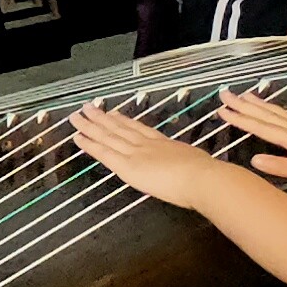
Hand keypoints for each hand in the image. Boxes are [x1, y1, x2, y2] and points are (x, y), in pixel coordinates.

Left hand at [72, 104, 235, 208]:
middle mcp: (148, 145)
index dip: (124, 121)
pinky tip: (78, 137)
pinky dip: (89, 144)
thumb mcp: (199, 163)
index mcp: (166, 144)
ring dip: (90, 125)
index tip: (113, 113)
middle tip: (88, 108)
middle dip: (102, 118)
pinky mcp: (127, 165)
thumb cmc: (209, 177)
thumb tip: (197, 169)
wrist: (204, 179)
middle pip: (120, 128)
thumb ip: (191, 164)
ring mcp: (136, 153)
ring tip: (77, 116)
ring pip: (107, 135)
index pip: (140, 130)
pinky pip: (103, 152)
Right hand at [222, 90, 286, 192]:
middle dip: (246, 105)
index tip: (220, 110)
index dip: (241, 119)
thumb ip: (283, 166)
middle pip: (269, 116)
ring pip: (283, 115)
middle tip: (226, 94)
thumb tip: (254, 159)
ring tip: (248, 96)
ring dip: (264, 106)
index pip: (262, 127)